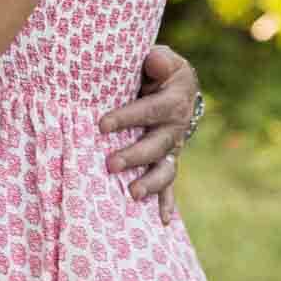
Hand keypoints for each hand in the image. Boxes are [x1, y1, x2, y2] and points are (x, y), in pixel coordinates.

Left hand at [98, 44, 198, 226]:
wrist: (179, 86)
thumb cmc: (160, 70)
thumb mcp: (162, 59)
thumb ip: (158, 60)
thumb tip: (153, 60)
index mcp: (172, 102)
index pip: (148, 110)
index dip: (126, 117)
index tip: (102, 124)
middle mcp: (174, 129)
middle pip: (156, 146)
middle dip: (134, 156)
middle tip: (110, 164)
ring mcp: (172, 148)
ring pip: (164, 170)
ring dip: (150, 184)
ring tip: (132, 195)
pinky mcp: (168, 161)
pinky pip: (169, 185)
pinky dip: (166, 203)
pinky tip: (161, 221)